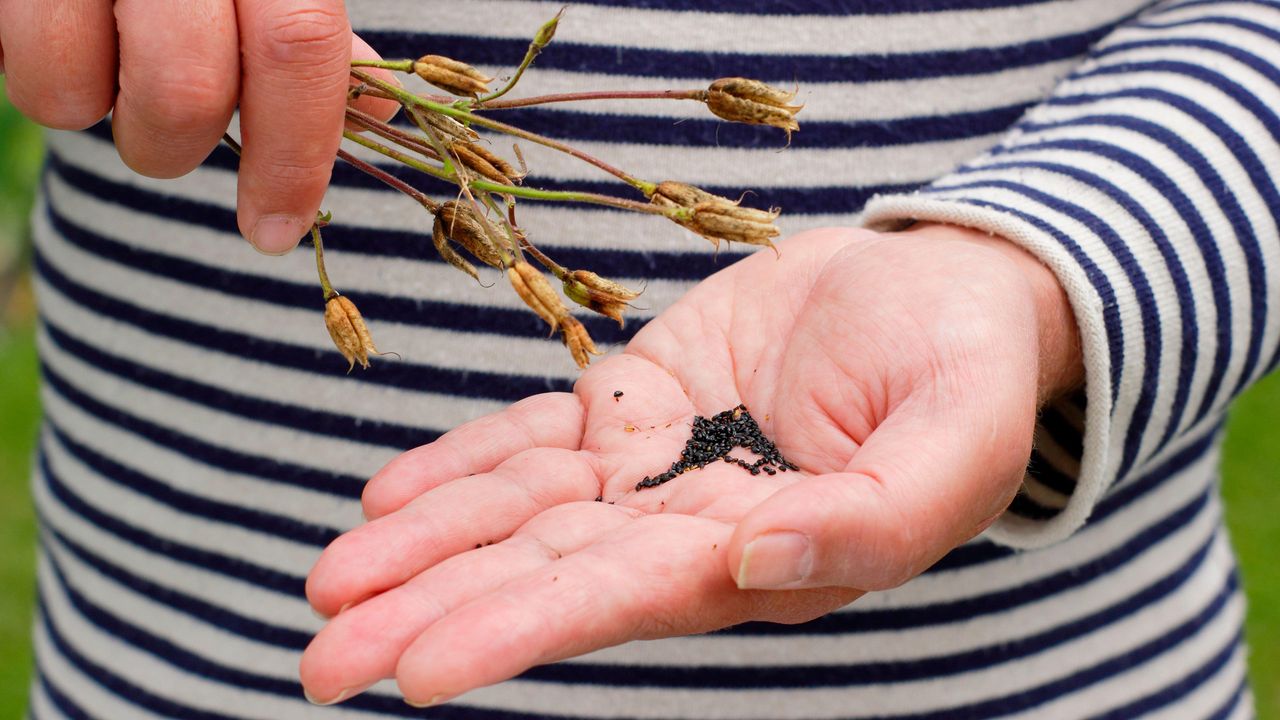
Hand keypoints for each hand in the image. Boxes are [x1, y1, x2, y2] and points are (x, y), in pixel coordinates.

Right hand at [0, 0, 397, 252]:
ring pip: (74, 92)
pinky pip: (11, 63)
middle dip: (176, 147)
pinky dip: (38, 77)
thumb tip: (377, 112)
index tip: (277, 230)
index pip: (299, 47)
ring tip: (105, 64)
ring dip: (95, 114)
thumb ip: (305, 32)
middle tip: (169, 130)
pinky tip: (62, 35)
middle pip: (185, 91)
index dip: (295, 156)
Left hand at [301, 224, 1082, 705]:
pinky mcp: (637, 401)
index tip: (416, 667)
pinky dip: (462, 463)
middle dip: (433, 609)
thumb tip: (758, 558)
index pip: (619, 601)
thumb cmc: (967, 369)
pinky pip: (535, 435)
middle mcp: (690, 527)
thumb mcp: (955, 445)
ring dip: (424, 542)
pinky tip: (388, 498)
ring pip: (520, 508)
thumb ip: (871, 519)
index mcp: (762, 555)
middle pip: (542, 570)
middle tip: (322, 657)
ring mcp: (656, 464)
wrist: (946, 287)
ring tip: (326, 580)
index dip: (517, 630)